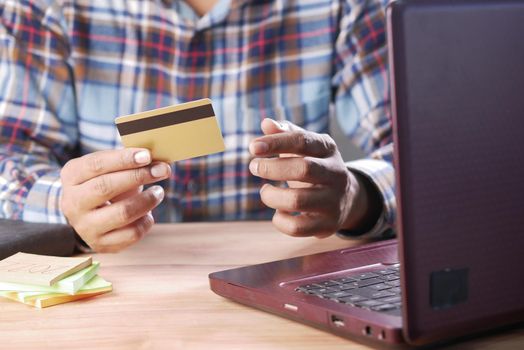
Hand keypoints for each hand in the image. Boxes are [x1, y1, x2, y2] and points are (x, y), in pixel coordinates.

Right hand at [60, 149, 170, 251]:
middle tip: (162, 170)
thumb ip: (127, 162)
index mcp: (72, 176)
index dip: (123, 159)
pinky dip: (146, 221)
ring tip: (158, 192)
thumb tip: (158, 161)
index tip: (147, 155)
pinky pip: (132, 233)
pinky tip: (148, 213)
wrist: (89, 215)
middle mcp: (72, 202)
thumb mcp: (108, 168)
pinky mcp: (101, 244)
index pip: (96, 164)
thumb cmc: (105, 183)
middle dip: (139, 176)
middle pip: (106, 187)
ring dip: (147, 200)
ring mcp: (85, 226)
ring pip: (122, 213)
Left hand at [249, 118, 372, 237]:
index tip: (253, 147)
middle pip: (304, 169)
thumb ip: (285, 134)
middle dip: (272, 168)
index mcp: (328, 149)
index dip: (276, 142)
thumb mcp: (304, 147)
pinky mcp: (328, 225)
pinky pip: (297, 227)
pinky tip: (279, 212)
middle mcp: (335, 174)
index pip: (303, 141)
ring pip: (297, 200)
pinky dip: (280, 220)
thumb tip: (266, 123)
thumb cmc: (314, 166)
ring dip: (272, 196)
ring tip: (265, 191)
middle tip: (254, 167)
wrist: (345, 198)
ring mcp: (333, 201)